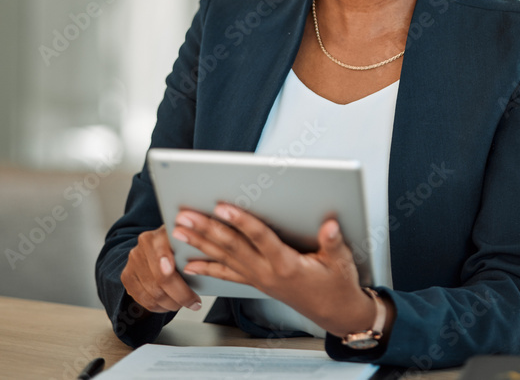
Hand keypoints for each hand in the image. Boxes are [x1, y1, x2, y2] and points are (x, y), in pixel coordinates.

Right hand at [120, 226, 201, 313]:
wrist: (154, 244)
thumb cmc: (176, 243)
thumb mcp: (186, 239)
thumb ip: (193, 247)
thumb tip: (209, 256)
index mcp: (157, 236)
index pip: (163, 259)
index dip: (173, 277)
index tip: (190, 292)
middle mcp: (141, 248)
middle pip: (159, 282)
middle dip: (181, 296)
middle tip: (195, 303)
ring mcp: (132, 262)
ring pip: (152, 295)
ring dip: (171, 304)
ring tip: (185, 303)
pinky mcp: (126, 277)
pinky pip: (143, 300)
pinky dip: (159, 307)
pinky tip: (170, 304)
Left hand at [174, 204, 378, 337]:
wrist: (335, 312)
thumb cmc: (337, 285)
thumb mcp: (341, 262)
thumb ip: (333, 242)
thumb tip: (330, 224)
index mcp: (287, 264)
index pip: (259, 238)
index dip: (241, 222)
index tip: (223, 208)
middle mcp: (267, 272)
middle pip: (232, 247)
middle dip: (206, 229)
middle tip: (185, 216)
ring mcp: (259, 279)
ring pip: (224, 258)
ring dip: (199, 243)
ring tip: (179, 230)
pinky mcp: (256, 282)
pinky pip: (226, 274)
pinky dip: (207, 267)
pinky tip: (188, 263)